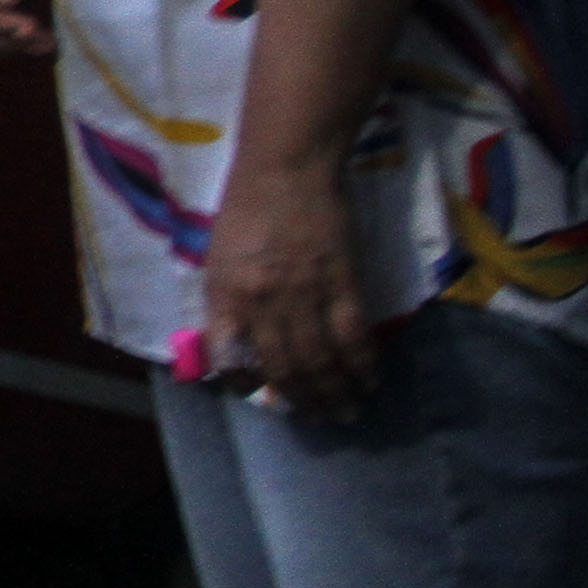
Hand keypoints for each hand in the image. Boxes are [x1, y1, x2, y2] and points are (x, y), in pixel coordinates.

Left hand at [203, 159, 378, 421]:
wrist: (285, 168)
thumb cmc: (246, 209)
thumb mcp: (217, 258)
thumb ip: (225, 301)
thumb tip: (234, 344)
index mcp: (225, 295)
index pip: (230, 356)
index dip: (244, 385)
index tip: (261, 397)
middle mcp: (262, 302)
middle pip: (283, 366)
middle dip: (301, 399)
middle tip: (317, 419)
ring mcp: (304, 294)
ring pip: (320, 359)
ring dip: (334, 392)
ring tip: (345, 413)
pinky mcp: (342, 282)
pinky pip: (353, 335)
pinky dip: (362, 364)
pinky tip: (369, 381)